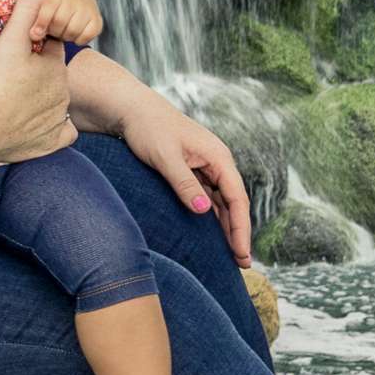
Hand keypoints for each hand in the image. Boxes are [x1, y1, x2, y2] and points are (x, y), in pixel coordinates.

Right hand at [0, 0, 75, 164]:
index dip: (35, 50)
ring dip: (43, 101)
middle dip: (38, 76)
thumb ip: (26, 9)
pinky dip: (53, 129)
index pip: (52, 51)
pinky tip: (36, 124)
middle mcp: (62, 95)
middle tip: (10, 78)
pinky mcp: (49, 144)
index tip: (17, 54)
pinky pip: (62, 134)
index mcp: (56, 68)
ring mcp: (56, 121)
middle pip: (53, 79)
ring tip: (16, 100)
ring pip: (57, 105)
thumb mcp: (9, 40)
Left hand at [31, 0, 102, 48]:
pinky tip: (73, 35)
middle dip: (52, 30)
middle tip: (51, 29)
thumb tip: (34, 35)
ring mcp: (87, 9)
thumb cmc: (51, 6)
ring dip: (64, 36)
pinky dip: (78, 39)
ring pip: (73, 31)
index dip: (41, 23)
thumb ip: (31, 18)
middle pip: (59, 23)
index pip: (48, 8)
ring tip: (61, 31)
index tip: (34, 34)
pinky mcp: (97, 21)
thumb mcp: (38, 6)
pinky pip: (86, 36)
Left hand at [119, 100, 253, 264]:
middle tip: (242, 264)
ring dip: (226, 228)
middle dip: (238, 233)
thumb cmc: (148, 129)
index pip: (237, 197)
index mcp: (218, 157)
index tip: (242, 252)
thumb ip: (185, 184)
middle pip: (233, 203)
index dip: (242, 227)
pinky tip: (212, 237)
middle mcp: (217, 162)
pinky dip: (211, 218)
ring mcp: (205, 167)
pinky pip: (207, 199)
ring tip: (231, 256)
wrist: (131, 110)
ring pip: (221, 203)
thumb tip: (204, 211)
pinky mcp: (191, 171)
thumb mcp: (165, 157)